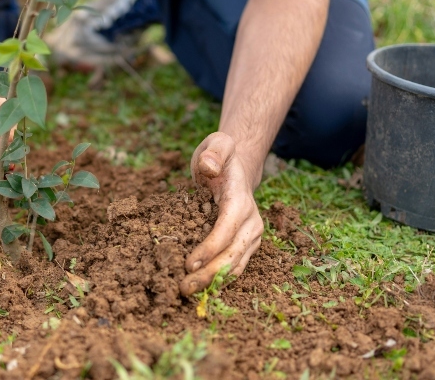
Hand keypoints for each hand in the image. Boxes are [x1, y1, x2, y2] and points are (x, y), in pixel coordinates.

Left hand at [179, 132, 263, 296]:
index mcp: (241, 201)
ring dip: (212, 282)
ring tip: (186, 291)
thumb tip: (209, 167)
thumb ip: (214, 151)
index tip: (188, 263)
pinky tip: (198, 287)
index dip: (210, 248)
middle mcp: (252, 222)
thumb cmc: (221, 157)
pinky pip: (233, 267)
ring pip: (234, 266)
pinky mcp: (246, 245)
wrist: (237, 168)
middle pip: (232, 254)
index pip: (227, 230)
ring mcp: (251, 236)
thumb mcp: (217, 143)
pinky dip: (217, 279)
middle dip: (209, 273)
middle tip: (183, 287)